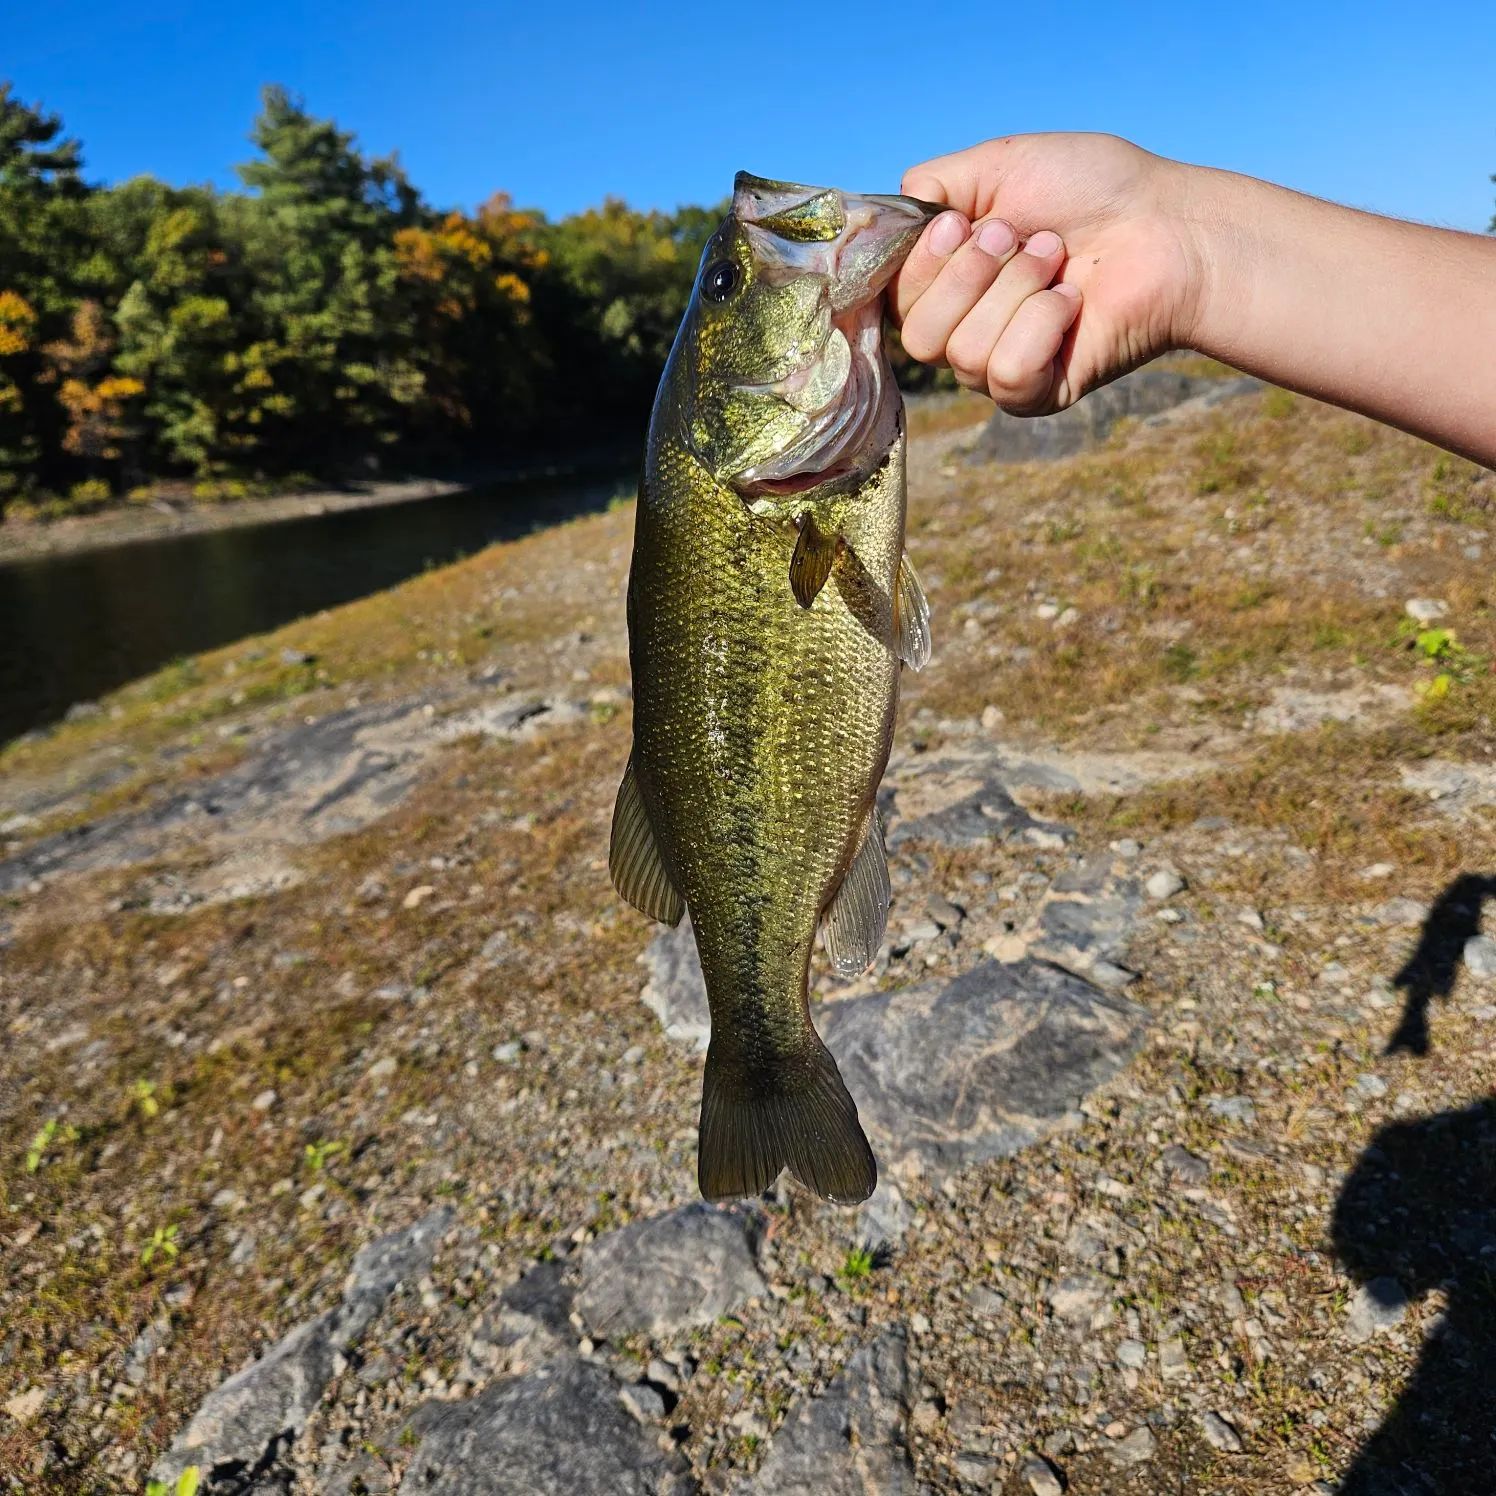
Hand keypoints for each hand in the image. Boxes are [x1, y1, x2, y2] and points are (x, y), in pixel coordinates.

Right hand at [891, 133, 1204, 414]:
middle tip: (1030, 238)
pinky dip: (1042, 326)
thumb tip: (889, 223)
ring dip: (1018, 290)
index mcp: (944, 281)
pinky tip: (1074, 303)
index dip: (921, 264)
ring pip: (962, 354)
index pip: (889, 301)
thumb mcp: (995, 165)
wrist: (1165, 224)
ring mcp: (995, 368)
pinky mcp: (1036, 394)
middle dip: (973, 274)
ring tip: (1060, 261)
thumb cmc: (1091, 190)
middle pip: (917, 337)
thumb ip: (929, 188)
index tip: (965, 223)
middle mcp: (960, 330)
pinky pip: (1007, 375)